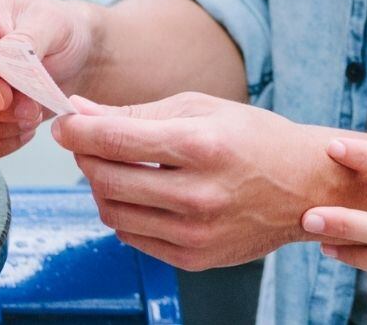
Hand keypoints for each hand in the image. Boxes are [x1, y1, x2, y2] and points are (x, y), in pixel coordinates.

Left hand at [51, 92, 344, 270]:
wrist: (304, 187)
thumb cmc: (254, 138)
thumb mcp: (200, 108)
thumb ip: (135, 113)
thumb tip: (80, 113)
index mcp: (200, 145)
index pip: (115, 140)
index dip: (77, 131)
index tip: (62, 124)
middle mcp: (198, 193)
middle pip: (106, 178)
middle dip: (85, 156)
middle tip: (88, 142)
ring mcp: (196, 232)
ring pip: (113, 212)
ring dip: (101, 187)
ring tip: (116, 168)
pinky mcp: (194, 259)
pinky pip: (133, 237)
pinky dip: (124, 214)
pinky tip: (139, 195)